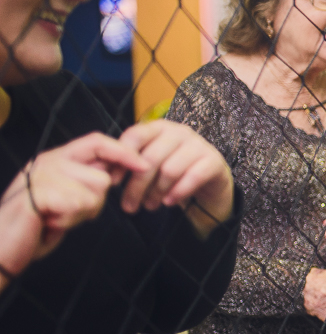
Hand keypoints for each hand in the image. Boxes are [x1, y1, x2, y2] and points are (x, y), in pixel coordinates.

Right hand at [0, 133, 148, 275]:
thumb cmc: (34, 225)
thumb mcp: (63, 196)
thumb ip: (84, 180)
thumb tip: (114, 173)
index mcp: (55, 158)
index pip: (97, 142)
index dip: (123, 152)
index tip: (144, 165)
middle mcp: (49, 161)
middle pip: (102, 177)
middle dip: (94, 202)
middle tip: (67, 213)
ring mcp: (44, 175)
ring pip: (95, 194)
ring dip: (81, 214)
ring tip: (56, 218)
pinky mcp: (42, 192)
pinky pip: (80, 206)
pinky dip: (69, 221)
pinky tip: (49, 223)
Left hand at [118, 120, 234, 237]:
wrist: (209, 182)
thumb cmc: (173, 172)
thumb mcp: (150, 164)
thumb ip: (130, 163)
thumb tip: (103, 172)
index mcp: (159, 128)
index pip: (135, 136)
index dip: (121, 160)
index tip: (113, 182)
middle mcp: (180, 132)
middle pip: (150, 158)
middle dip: (136, 185)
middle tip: (129, 206)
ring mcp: (199, 145)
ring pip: (169, 170)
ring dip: (156, 192)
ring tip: (149, 206)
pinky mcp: (214, 161)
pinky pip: (192, 177)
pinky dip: (177, 193)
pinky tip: (169, 202)